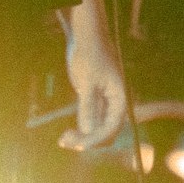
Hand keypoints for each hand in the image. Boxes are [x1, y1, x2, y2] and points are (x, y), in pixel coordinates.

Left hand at [60, 21, 127, 150]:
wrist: (88, 37)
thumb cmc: (90, 54)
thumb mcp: (87, 80)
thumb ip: (88, 106)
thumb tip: (87, 131)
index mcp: (120, 98)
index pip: (111, 128)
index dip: (95, 139)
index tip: (77, 145)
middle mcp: (115, 104)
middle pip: (105, 132)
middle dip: (87, 141)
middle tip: (65, 141)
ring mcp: (105, 104)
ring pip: (97, 129)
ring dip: (82, 137)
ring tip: (63, 139)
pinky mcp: (95, 102)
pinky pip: (91, 121)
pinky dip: (81, 129)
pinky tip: (67, 133)